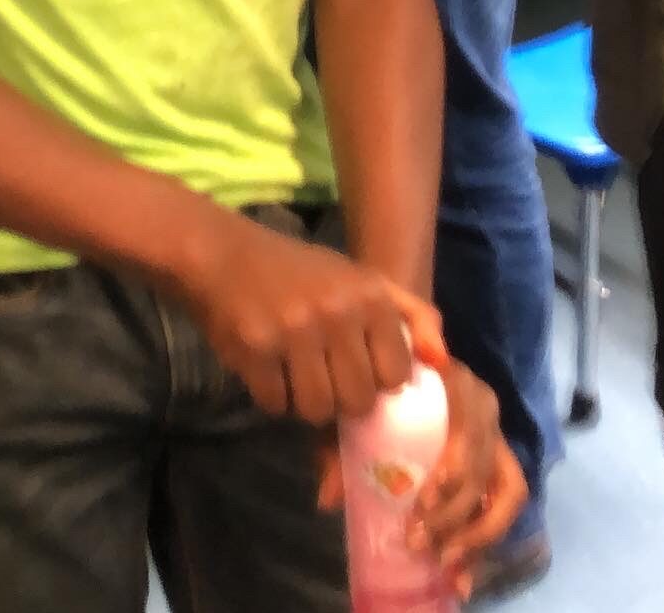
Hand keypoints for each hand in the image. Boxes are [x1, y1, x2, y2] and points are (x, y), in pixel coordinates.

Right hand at [174, 212, 440, 425]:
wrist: (220, 253)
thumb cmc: (298, 273)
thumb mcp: (360, 280)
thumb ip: (411, 316)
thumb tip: (443, 363)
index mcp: (370, 294)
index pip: (397, 376)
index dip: (376, 381)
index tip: (354, 366)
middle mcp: (338, 310)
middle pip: (359, 401)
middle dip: (340, 399)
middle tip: (319, 372)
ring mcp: (295, 329)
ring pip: (318, 409)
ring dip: (304, 402)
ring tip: (291, 371)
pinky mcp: (256, 347)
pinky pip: (277, 405)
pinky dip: (270, 396)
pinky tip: (264, 366)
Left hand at [315, 357, 527, 596]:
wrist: (398, 380)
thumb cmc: (373, 390)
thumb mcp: (352, 411)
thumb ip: (338, 447)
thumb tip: (329, 499)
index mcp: (450, 380)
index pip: (466, 421)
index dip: (454, 464)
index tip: (425, 501)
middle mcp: (483, 407)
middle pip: (483, 466)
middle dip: (454, 512)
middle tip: (417, 541)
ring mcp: (497, 438)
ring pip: (506, 492)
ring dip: (476, 534)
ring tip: (440, 561)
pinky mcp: (500, 469)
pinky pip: (506, 510)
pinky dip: (484, 547)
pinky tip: (462, 580)